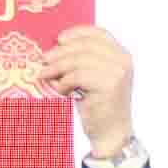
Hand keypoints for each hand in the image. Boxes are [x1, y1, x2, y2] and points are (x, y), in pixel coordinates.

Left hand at [41, 23, 136, 157]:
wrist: (111, 134)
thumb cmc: (97, 106)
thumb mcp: (91, 78)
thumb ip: (82, 61)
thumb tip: (53, 50)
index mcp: (120, 54)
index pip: (99, 33)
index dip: (77, 32)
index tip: (59, 38)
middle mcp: (122, 60)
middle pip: (85, 45)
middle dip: (61, 51)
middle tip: (44, 59)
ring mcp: (118, 72)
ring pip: (79, 60)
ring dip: (57, 67)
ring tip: (45, 74)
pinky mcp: (110, 85)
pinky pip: (78, 76)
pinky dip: (64, 82)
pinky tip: (60, 90)